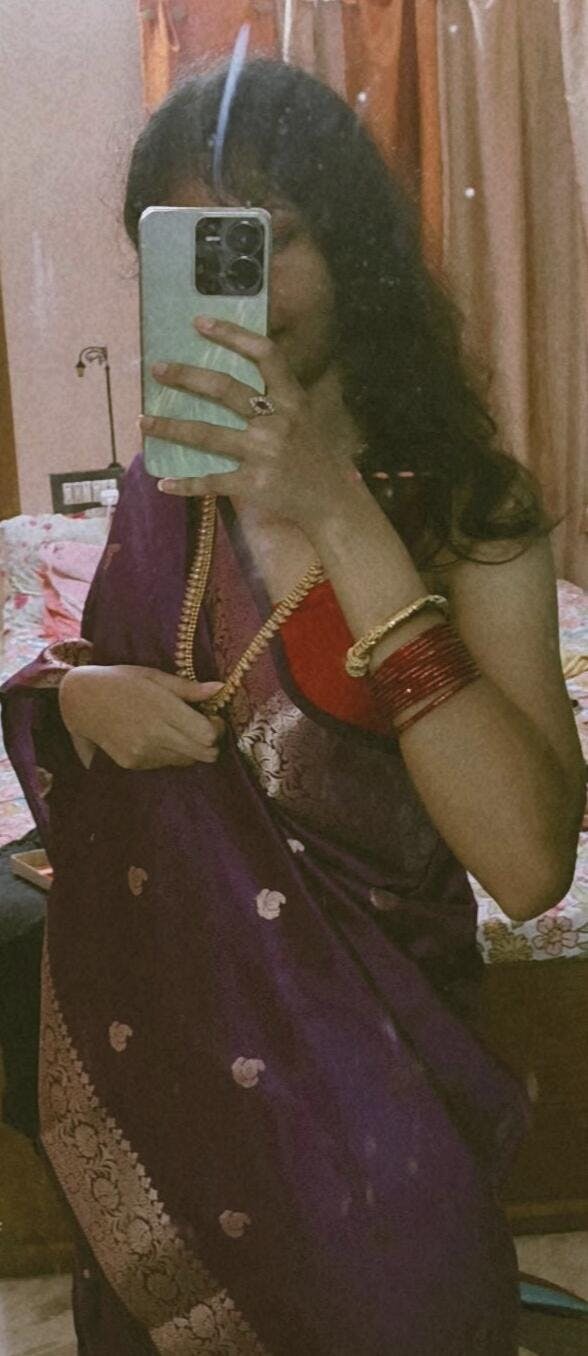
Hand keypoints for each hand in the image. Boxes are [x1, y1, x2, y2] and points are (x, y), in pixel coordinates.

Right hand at [59, 664, 225, 770]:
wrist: (80, 701)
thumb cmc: (120, 681)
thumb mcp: (153, 676)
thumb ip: (187, 688)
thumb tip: (220, 688)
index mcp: (163, 710)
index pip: (208, 735)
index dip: (217, 728)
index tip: (212, 717)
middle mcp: (154, 735)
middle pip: (204, 754)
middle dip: (211, 743)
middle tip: (202, 727)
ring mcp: (142, 753)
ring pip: (187, 761)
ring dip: (190, 749)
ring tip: (175, 729)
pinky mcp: (132, 764)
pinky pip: (165, 764)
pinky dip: (169, 753)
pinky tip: (155, 736)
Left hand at [139, 316, 356, 530]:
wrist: (331, 501)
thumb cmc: (313, 455)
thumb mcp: (305, 417)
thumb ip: (277, 397)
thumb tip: (232, 378)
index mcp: (292, 400)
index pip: (265, 355)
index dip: (233, 335)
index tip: (200, 323)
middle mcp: (277, 422)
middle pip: (225, 389)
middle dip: (187, 376)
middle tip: (158, 369)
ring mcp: (263, 454)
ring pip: (206, 435)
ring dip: (170, 427)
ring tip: (143, 421)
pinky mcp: (253, 484)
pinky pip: (211, 481)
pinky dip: (186, 484)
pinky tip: (163, 483)